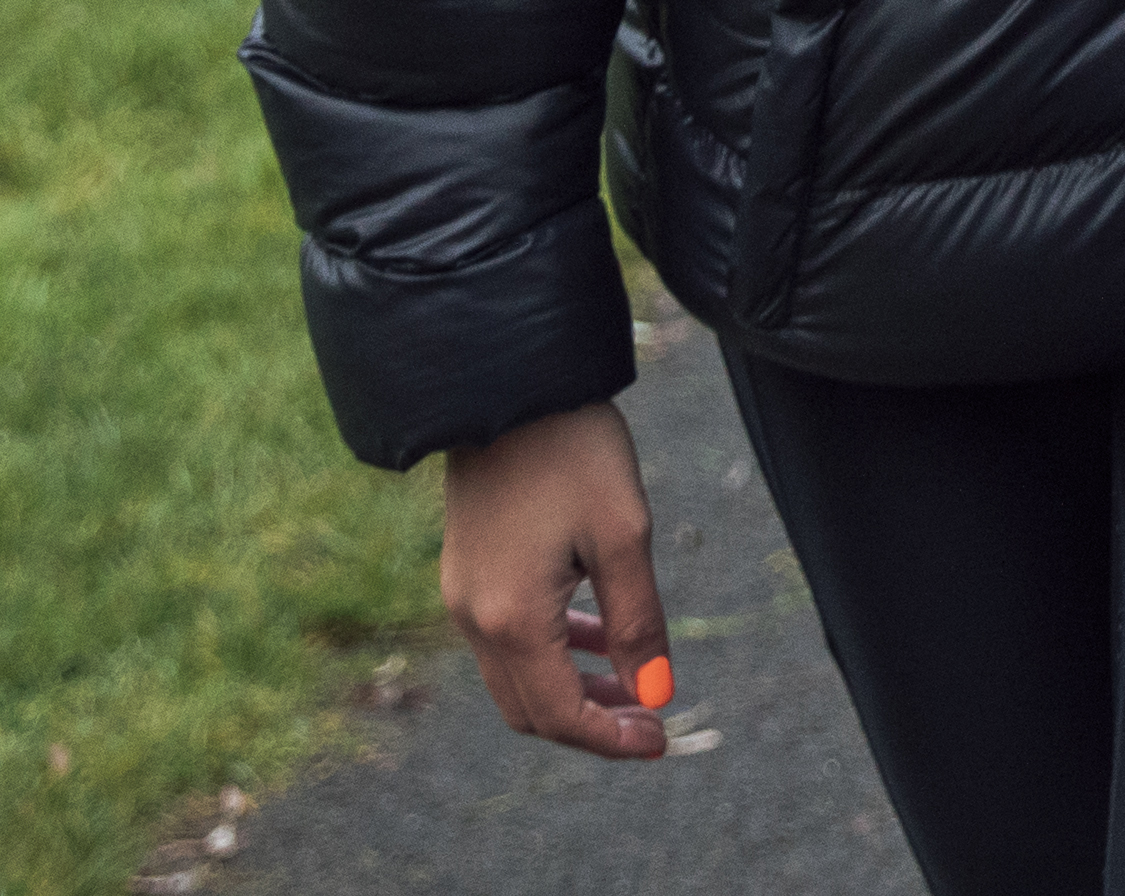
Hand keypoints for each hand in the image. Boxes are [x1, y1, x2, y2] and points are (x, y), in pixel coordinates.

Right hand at [435, 399, 668, 760]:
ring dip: (574, 688)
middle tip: (652, 718)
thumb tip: (658, 693)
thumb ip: (639, 622)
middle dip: (592, 722)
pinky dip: (553, 651)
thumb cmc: (574, 451)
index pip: (558, 714)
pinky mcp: (466, 573)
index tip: (661, 740)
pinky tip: (599, 637)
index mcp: (511, 619)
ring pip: (518, 676)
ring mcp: (463, 597)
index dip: (611, 738)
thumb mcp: (625, 535)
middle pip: (531, 708)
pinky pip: (508, 638)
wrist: (508, 385)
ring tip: (636, 682)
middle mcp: (474, 619)